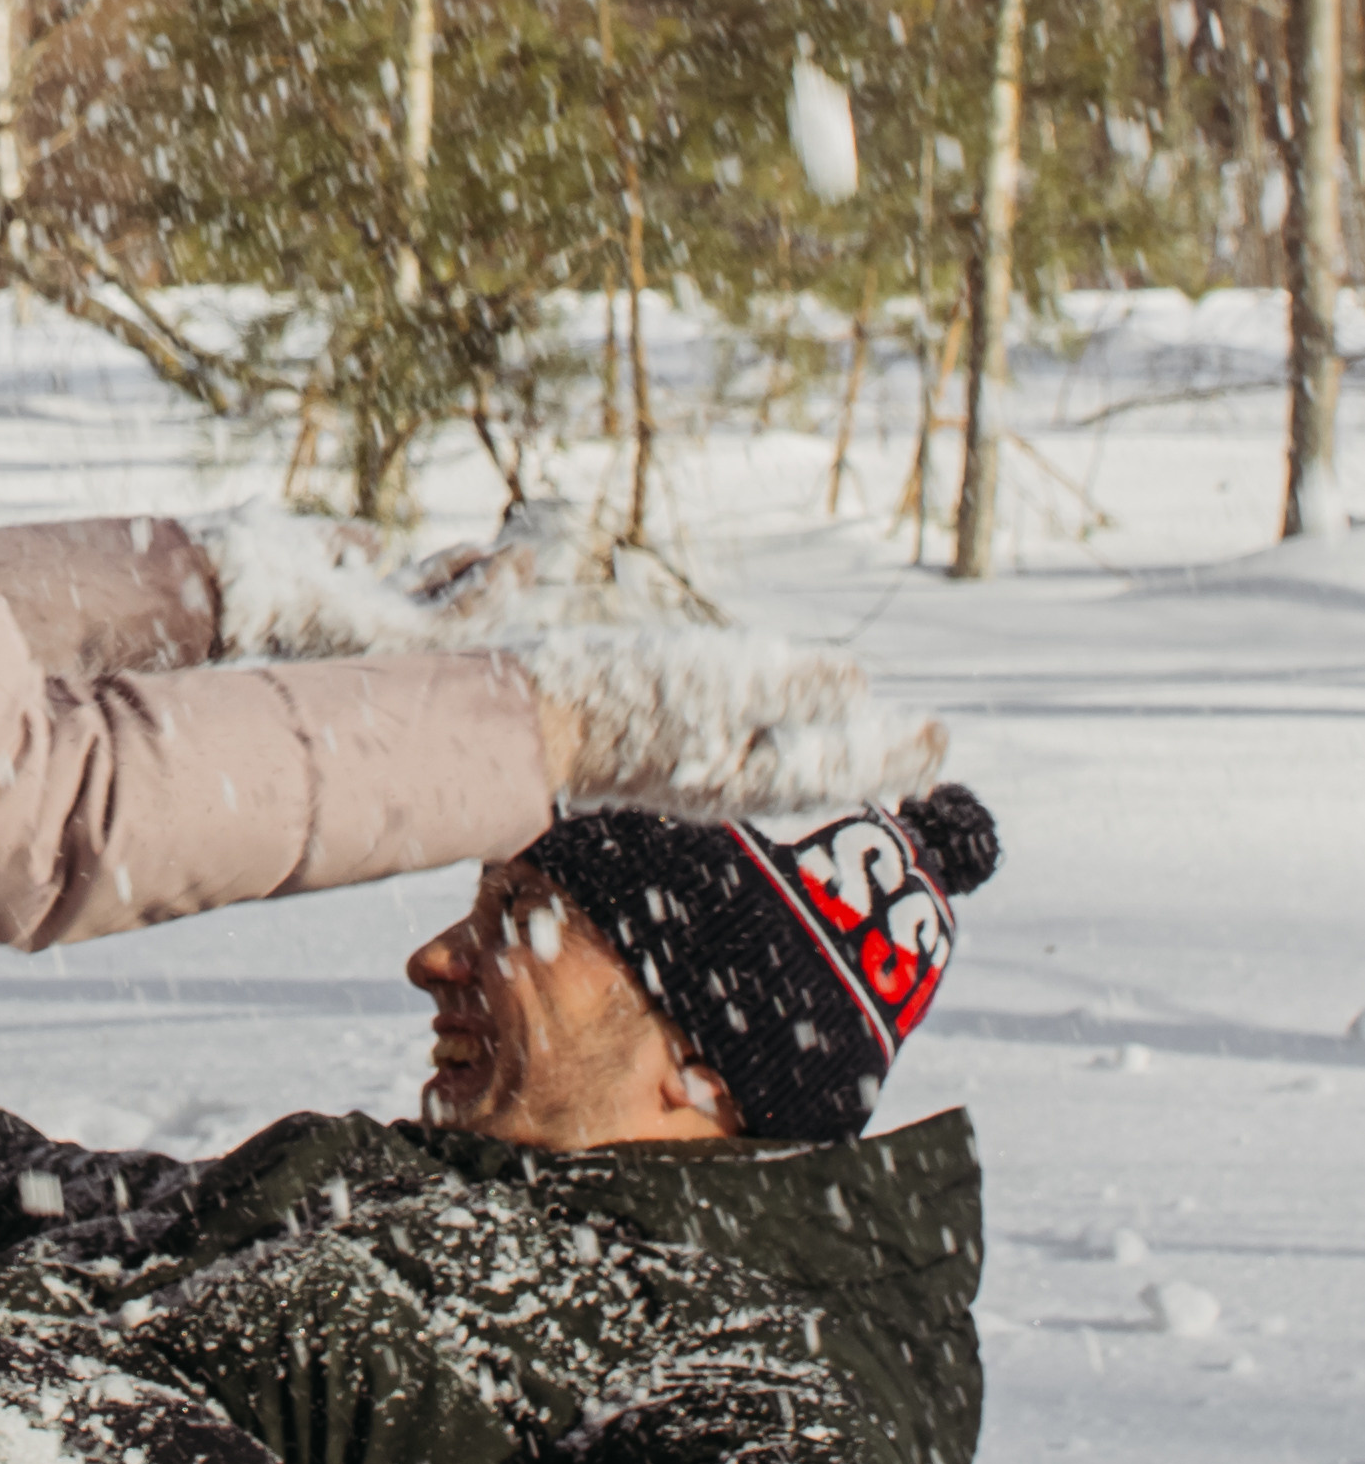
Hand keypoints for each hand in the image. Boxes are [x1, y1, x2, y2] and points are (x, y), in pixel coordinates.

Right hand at [516, 624, 945, 821]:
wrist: (521, 724)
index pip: (842, 765)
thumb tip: (858, 683)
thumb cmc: (624, 700)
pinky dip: (776, 743)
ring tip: (863, 740)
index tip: (943, 739)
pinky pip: (739, 754)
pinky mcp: (656, 749)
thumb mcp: (722, 682)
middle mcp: (728, 780)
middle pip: (819, 774)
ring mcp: (690, 767)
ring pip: (780, 768)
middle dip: (872, 760)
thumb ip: (795, 686)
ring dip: (831, 754)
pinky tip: (768, 728)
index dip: (894, 751)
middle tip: (928, 751)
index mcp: (753, 772)